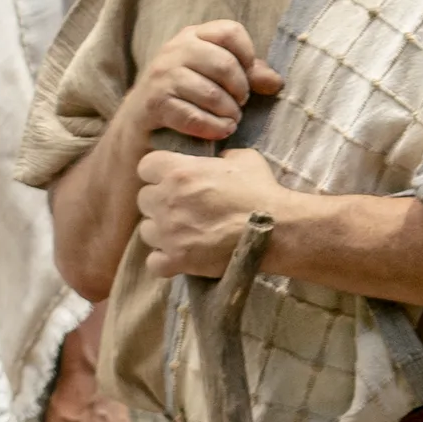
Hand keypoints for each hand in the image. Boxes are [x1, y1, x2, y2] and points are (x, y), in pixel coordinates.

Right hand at [119, 20, 279, 150]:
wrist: (140, 122)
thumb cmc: (188, 96)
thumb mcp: (217, 78)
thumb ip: (249, 74)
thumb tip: (276, 82)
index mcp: (193, 36)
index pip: (230, 31)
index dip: (248, 55)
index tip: (247, 76)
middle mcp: (174, 50)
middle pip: (225, 64)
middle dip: (241, 91)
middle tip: (239, 104)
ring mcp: (161, 76)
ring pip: (212, 94)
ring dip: (229, 113)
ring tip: (230, 120)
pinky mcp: (154, 104)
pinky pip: (194, 118)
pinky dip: (214, 128)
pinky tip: (220, 131)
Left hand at [134, 145, 294, 279]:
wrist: (279, 229)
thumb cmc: (263, 192)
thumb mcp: (245, 160)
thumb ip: (221, 158)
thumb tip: (217, 161)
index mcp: (179, 171)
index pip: (146, 167)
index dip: (158, 174)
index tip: (171, 181)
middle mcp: (167, 199)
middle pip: (144, 200)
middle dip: (160, 203)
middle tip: (182, 209)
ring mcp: (169, 231)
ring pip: (147, 231)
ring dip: (162, 233)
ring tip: (184, 235)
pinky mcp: (178, 259)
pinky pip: (155, 263)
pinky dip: (165, 262)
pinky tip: (181, 258)